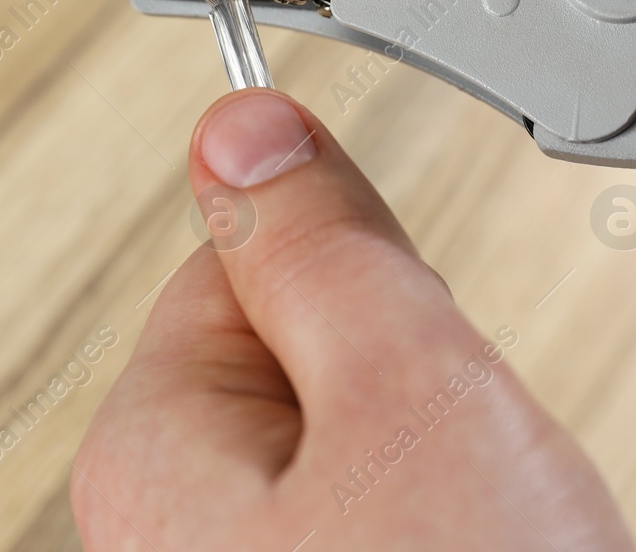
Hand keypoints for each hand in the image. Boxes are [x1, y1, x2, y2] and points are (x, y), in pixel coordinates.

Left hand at [72, 90, 635, 550]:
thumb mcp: (405, 393)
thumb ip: (324, 246)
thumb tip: (244, 127)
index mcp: (154, 445)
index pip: (250, 256)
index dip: (366, 276)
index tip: (417, 316)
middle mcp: (167, 520)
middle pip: (315, 350)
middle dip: (414, 383)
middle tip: (462, 457)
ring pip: (368, 435)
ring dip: (441, 456)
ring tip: (481, 523)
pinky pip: (386, 507)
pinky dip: (444, 518)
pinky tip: (477, 551)